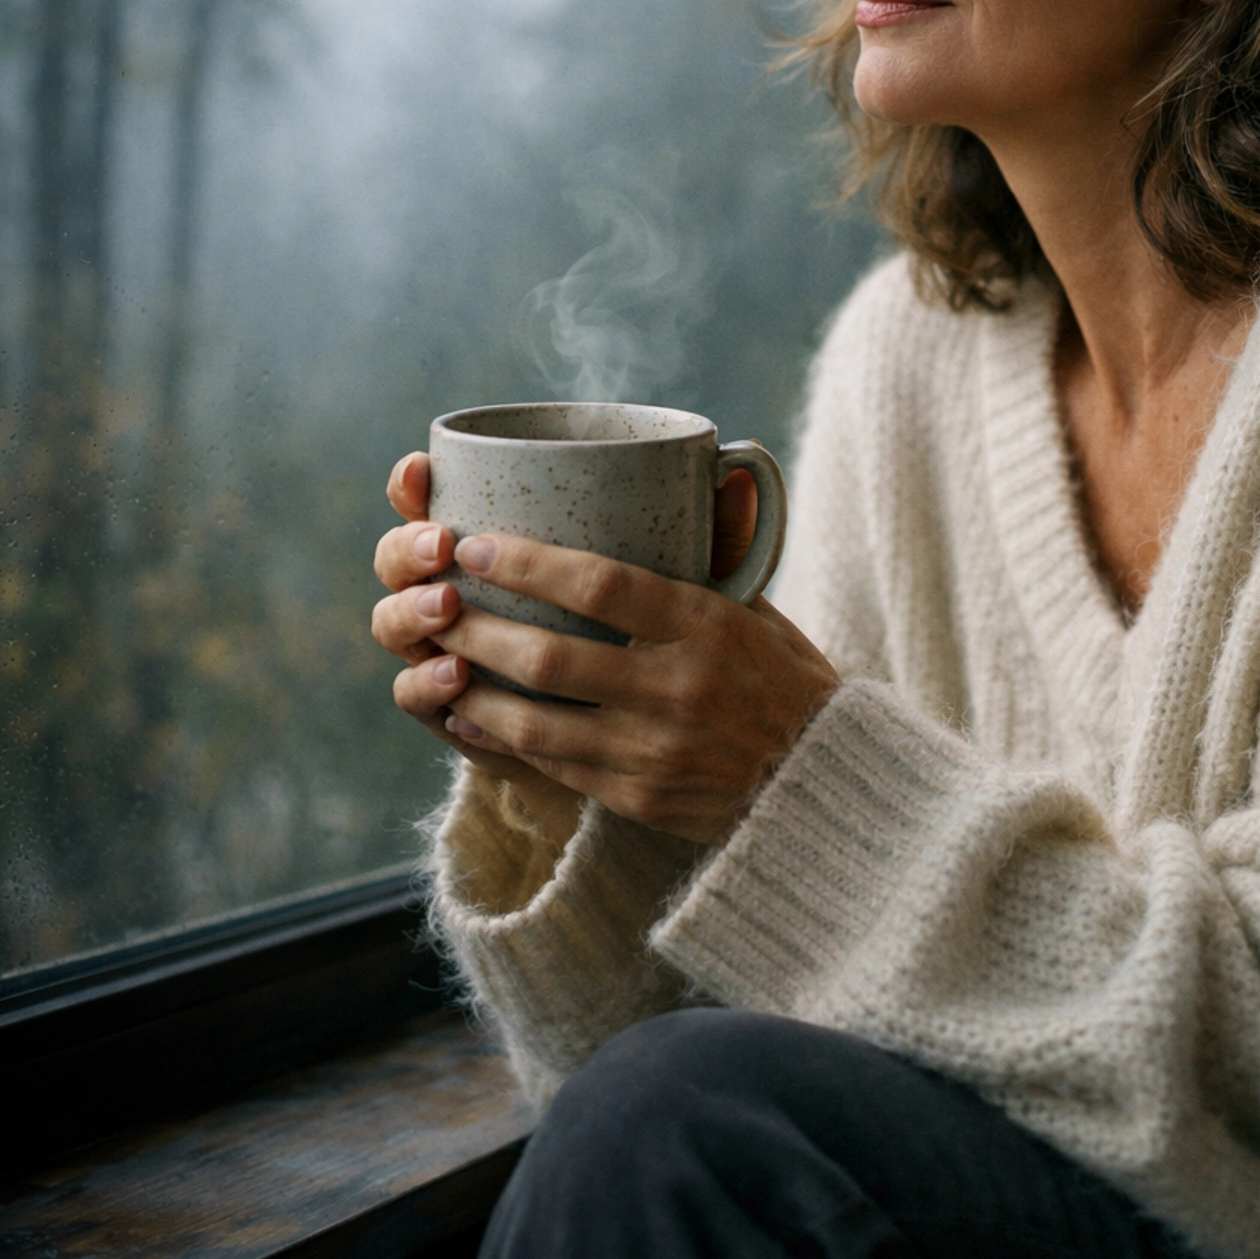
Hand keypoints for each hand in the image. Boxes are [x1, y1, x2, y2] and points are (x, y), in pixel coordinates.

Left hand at [372, 453, 839, 846]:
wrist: (824, 785)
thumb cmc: (784, 676)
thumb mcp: (757, 603)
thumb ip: (723, 542)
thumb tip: (726, 459)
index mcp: (707, 626)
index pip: (602, 586)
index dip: (529, 564)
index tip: (477, 544)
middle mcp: (678, 690)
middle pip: (549, 657)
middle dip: (476, 627)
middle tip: (435, 599)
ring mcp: (654, 752)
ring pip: (535, 720)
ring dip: (472, 685)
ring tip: (436, 654)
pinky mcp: (638, 799)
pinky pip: (551, 766)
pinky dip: (500, 736)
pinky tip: (467, 710)